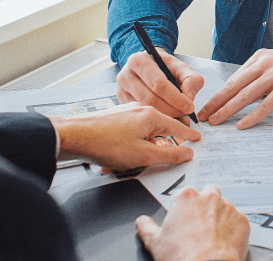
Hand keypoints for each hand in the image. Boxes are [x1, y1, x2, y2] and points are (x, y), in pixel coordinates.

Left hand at [51, 102, 200, 169]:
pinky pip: (132, 132)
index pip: (177, 126)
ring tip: (135, 162)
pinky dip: (133, 145)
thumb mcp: (144, 155)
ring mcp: (127, 113)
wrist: (75, 136)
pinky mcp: (115, 119)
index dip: (189, 135)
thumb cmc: (107, 144)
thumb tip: (188, 153)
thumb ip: (169, 155)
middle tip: (168, 157)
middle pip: (161, 129)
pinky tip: (123, 156)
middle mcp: (141, 110)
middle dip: (163, 145)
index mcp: (152, 116)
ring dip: (145, 148)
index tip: (197, 139)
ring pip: (145, 132)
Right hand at [117, 49, 204, 118]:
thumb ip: (191, 79)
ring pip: (144, 109)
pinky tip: (166, 119)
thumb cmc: (164, 67)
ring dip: (164, 117)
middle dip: (171, 110)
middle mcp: (126, 75)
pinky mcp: (122, 102)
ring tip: (178, 118)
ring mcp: (121, 90)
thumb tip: (189, 96)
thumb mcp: (181, 67)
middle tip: (185, 115)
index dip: (176, 98)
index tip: (189, 107)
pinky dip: (154, 119)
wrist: (149, 66)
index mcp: (140, 61)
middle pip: (150, 99)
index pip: (159, 84)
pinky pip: (139, 114)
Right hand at [136, 185, 248, 260]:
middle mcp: (209, 197)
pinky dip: (233, 229)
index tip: (183, 220)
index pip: (185, 195)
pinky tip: (224, 242)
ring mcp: (228, 208)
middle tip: (198, 225)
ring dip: (220, 216)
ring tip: (212, 236)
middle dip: (204, 206)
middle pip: (208, 194)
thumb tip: (142, 222)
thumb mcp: (155, 242)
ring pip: (224, 206)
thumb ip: (147, 227)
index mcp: (186, 197)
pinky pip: (238, 221)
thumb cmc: (182, 256)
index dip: (183, 209)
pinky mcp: (242, 221)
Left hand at [199, 49, 272, 128]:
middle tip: (202, 116)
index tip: (207, 105)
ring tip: (215, 122)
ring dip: (227, 110)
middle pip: (234, 86)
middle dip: (215, 102)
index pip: (234, 78)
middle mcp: (266, 63)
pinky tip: (242, 125)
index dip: (219, 93)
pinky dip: (252, 116)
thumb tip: (245, 94)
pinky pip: (264, 105)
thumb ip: (262, 76)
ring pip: (244, 95)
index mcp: (262, 57)